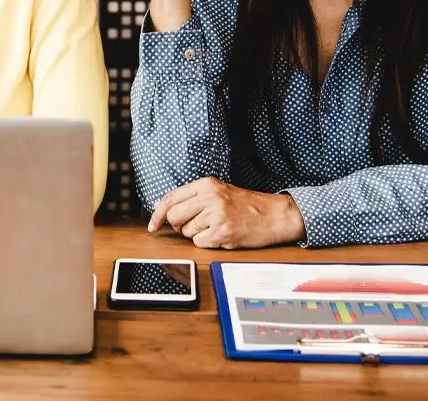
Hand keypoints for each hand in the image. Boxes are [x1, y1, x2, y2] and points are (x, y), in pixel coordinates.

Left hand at [147, 176, 305, 248]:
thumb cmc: (246, 205)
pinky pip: (199, 243)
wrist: (274, 215)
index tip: (153, 225)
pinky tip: (221, 235)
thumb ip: (193, 197)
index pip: (170, 198)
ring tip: (215, 227)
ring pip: (186, 232)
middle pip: (174, 216)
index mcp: (206, 185)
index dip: (158, 214)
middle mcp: (210, 197)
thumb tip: (163, 208)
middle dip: (179, 225)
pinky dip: (207, 243)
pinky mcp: (223, 232)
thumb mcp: (218, 191)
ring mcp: (216, 215)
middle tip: (195, 224)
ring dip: (197, 234)